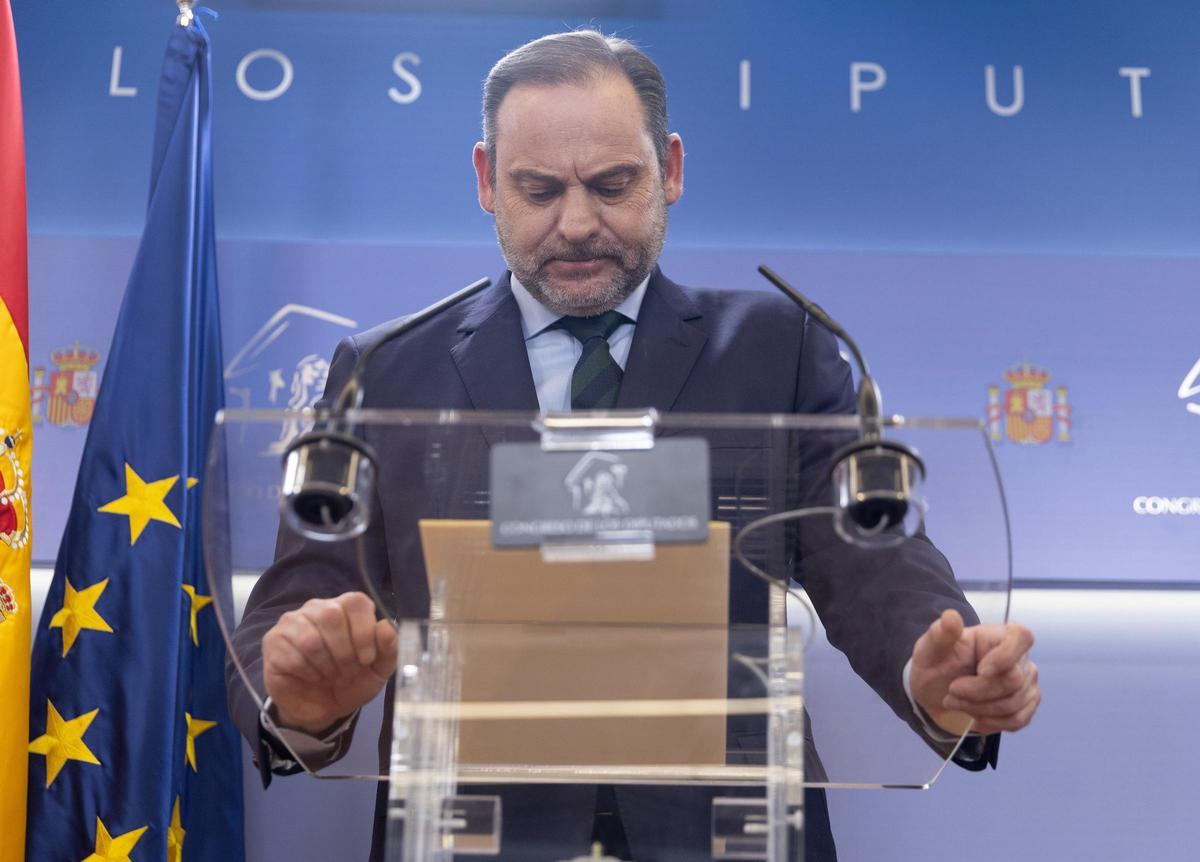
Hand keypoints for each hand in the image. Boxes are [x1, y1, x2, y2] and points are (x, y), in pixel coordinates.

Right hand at [261, 591, 397, 734]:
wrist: (323, 708)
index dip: (364, 632)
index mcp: (346, 607)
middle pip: (332, 616)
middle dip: (344, 653)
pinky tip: (312, 678)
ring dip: (326, 666)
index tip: (367, 659)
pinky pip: (292, 655)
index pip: (356, 602)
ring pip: (311, 638)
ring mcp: (292, 622)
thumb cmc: (352, 681)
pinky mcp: (273, 641)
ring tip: (331, 677)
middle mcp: (318, 607)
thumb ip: (388, 647)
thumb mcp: (379, 669)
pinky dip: (308, 673)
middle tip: (347, 672)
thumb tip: (386, 626)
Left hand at [909, 609, 1039, 736]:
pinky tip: (974, 714)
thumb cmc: (936, 666)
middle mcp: (1019, 656)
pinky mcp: (1027, 703)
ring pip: (1014, 703)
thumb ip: (940, 635)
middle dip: (977, 692)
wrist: (937, 695)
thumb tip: (950, 616)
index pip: (1021, 636)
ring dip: (979, 708)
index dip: (1006, 656)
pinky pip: (1017, 719)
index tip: (981, 670)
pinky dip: (990, 721)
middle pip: (1013, 679)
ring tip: (956, 702)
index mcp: (997, 635)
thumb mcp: (929, 650)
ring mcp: (1027, 681)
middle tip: (952, 692)